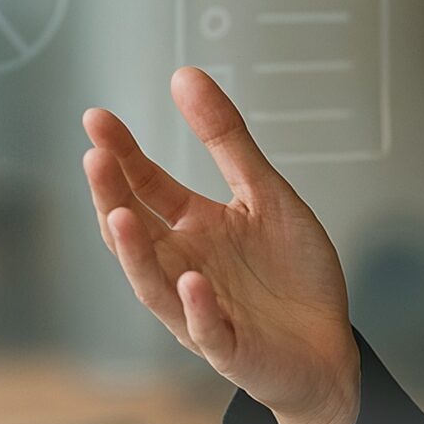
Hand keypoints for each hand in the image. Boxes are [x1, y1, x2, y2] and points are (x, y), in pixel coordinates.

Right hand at [81, 68, 361, 423]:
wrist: (328, 348)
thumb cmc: (292, 275)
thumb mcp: (266, 193)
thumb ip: (226, 139)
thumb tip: (184, 75)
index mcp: (192, 230)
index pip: (146, 187)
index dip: (122, 154)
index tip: (97, 118)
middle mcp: (184, 268)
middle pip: (135, 232)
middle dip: (114, 197)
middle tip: (94, 157)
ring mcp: (201, 311)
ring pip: (154, 285)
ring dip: (135, 254)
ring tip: (120, 215)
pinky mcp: (231, 348)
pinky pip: (208, 330)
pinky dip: (198, 308)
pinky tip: (193, 282)